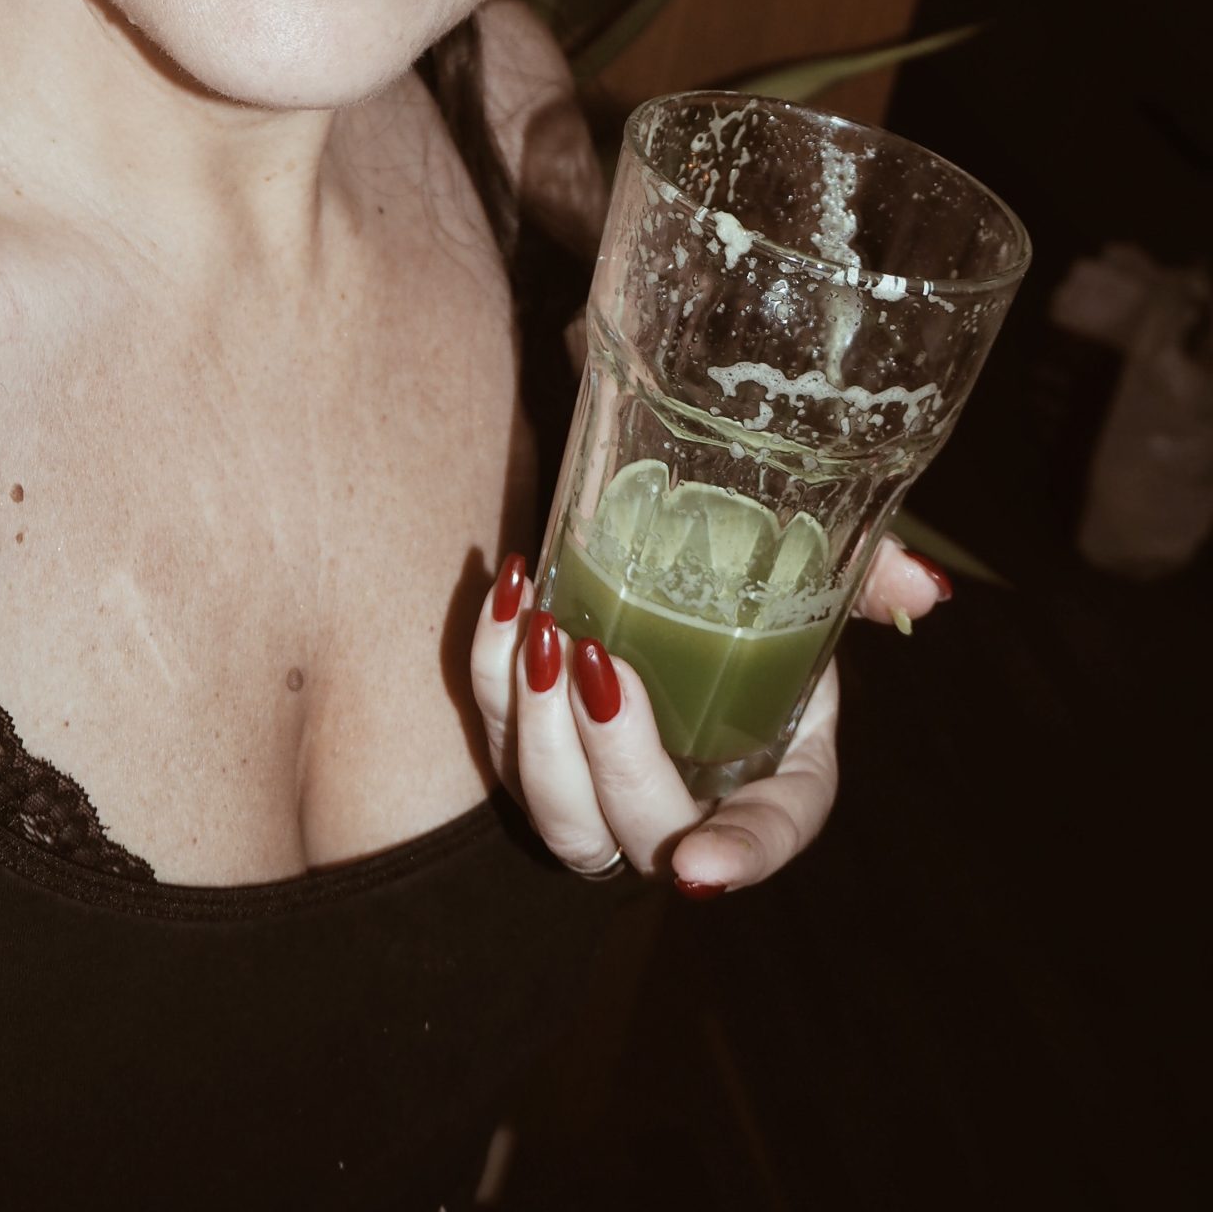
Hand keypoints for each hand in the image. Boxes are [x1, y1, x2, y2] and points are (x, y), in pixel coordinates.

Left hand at [469, 537, 950, 895]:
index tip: (695, 868)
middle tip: (601, 662)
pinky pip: (493, 736)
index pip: (767, 835)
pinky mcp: (530, 745)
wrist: (670, 549)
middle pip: (637, 831)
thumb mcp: (818, 573)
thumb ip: (871, 576)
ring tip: (545, 633)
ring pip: (552, 812)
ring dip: (538, 731)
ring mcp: (597, 783)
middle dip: (612, 761)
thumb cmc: (756, 577)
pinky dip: (489, 671)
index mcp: (773, 772)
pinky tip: (510, 598)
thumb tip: (928, 588)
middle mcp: (684, 797)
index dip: (736, 857)